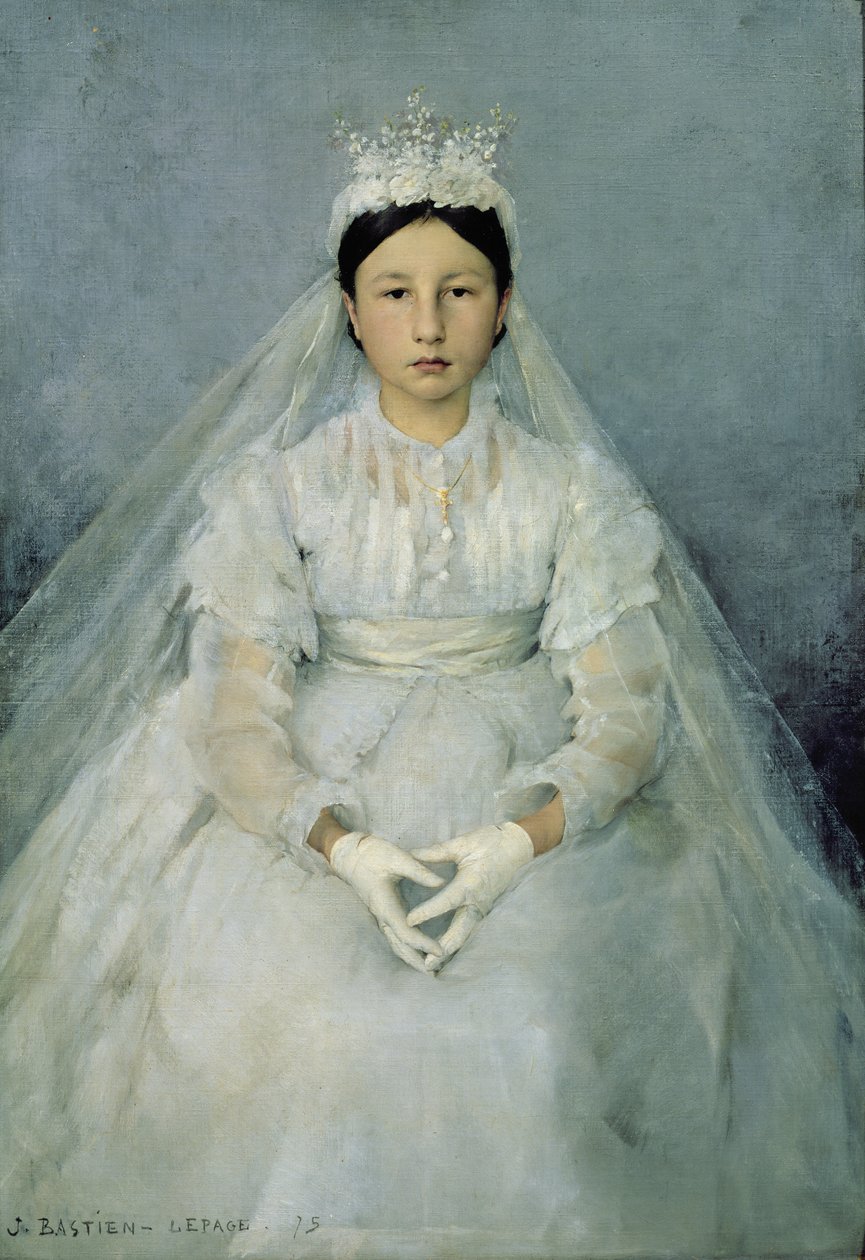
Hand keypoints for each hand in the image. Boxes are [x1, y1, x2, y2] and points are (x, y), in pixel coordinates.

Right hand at [328, 832, 445, 972]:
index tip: (441, 951)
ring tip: (428, 970)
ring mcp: (381, 915)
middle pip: (400, 946)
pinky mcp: (383, 912)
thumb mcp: (398, 858)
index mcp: (386, 905)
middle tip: (434, 974)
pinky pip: (395, 936)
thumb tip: (441, 883)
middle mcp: (383, 915)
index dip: (423, 944)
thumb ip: (419, 871)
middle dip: (416, 961)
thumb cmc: (373, 854)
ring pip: (396, 944)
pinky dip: (406, 947)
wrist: (351, 854)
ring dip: (411, 957)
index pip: (406, 932)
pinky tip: (416, 951)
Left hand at [407, 822, 533, 970]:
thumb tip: (412, 854)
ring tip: (432, 965)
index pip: (446, 902)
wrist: (518, 848)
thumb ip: (437, 852)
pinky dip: (457, 942)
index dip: (427, 912)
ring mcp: (483, 908)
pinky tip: (444, 952)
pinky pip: (469, 930)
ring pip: (465, 935)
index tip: (409, 921)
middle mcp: (478, 902)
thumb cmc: (491, 842)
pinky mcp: (484, 910)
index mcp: (471, 884)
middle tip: (425, 963)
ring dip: (449, 950)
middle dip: (442, 948)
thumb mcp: (463, 843)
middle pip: (459, 931)